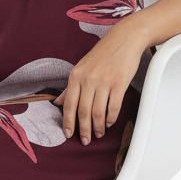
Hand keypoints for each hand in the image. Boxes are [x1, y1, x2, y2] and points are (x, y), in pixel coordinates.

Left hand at [53, 20, 147, 144]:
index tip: (68, 134)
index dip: (68, 122)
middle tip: (85, 140)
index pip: (69, 104)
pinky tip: (108, 123)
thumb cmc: (102, 54)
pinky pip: (113, 107)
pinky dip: (110, 118)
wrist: (124, 39)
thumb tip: (56, 103)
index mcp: (76, 75)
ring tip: (98, 134)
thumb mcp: (81, 68)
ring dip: (98, 127)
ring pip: (98, 112)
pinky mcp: (119, 83)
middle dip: (83, 130)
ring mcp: (104, 81)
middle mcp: (88, 79)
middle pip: (83, 112)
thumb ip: (70, 88)